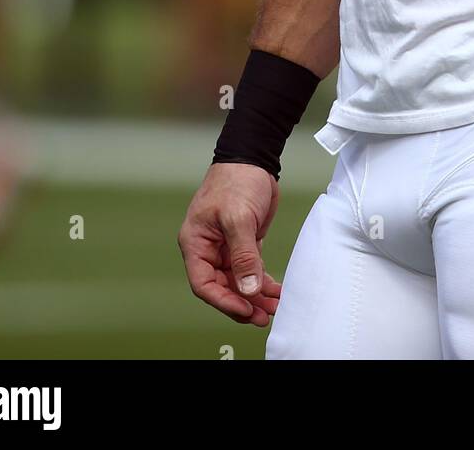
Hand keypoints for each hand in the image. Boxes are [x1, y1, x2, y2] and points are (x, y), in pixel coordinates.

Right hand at [178, 163, 282, 324]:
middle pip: (222, 287)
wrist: (253, 158)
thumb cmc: (237, 180)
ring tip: (275, 307)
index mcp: (196, 243)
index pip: (203, 283)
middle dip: (243, 303)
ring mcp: (226, 247)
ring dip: (256, 296)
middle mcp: (208, 249)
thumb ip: (243, 254)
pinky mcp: (244, 243)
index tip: (245, 309)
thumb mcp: (238, 217)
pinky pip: (250, 270)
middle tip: (264, 316)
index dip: (224, 301)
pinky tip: (276, 291)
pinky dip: (262, 282)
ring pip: (238, 282)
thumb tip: (247, 289)